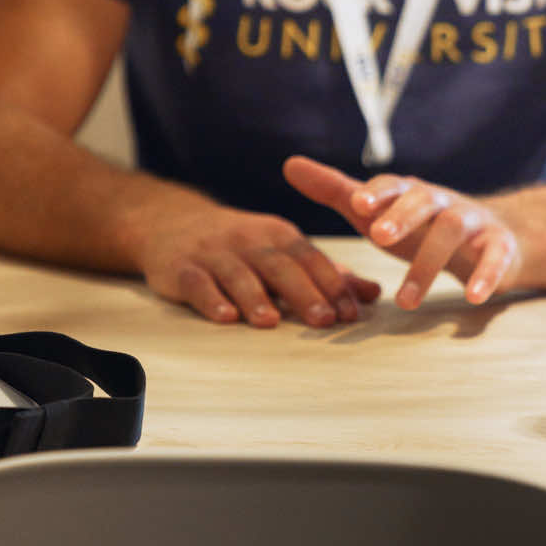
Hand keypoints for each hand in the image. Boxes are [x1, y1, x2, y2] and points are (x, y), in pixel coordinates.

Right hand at [128, 202, 381, 327]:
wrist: (173, 222)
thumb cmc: (240, 244)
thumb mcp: (282, 249)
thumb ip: (325, 273)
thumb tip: (372, 294)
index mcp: (278, 235)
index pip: (310, 258)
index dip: (331, 284)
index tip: (351, 312)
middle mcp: (250, 239)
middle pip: (280, 266)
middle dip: (304, 292)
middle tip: (323, 320)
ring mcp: (215, 252)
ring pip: (239, 274)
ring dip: (256, 297)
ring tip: (271, 322)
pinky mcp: (183, 267)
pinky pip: (198, 283)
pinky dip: (211, 299)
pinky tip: (224, 317)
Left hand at [284, 157, 521, 310]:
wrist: (496, 235)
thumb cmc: (423, 225)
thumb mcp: (380, 210)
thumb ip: (337, 191)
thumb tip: (289, 164)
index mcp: (411, 193)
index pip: (393, 185)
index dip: (377, 194)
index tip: (357, 206)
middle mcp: (443, 202)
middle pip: (424, 201)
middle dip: (402, 216)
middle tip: (377, 237)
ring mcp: (474, 223)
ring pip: (452, 233)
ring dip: (428, 264)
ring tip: (403, 301)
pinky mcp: (500, 246)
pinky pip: (496, 257)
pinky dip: (487, 275)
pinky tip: (474, 297)